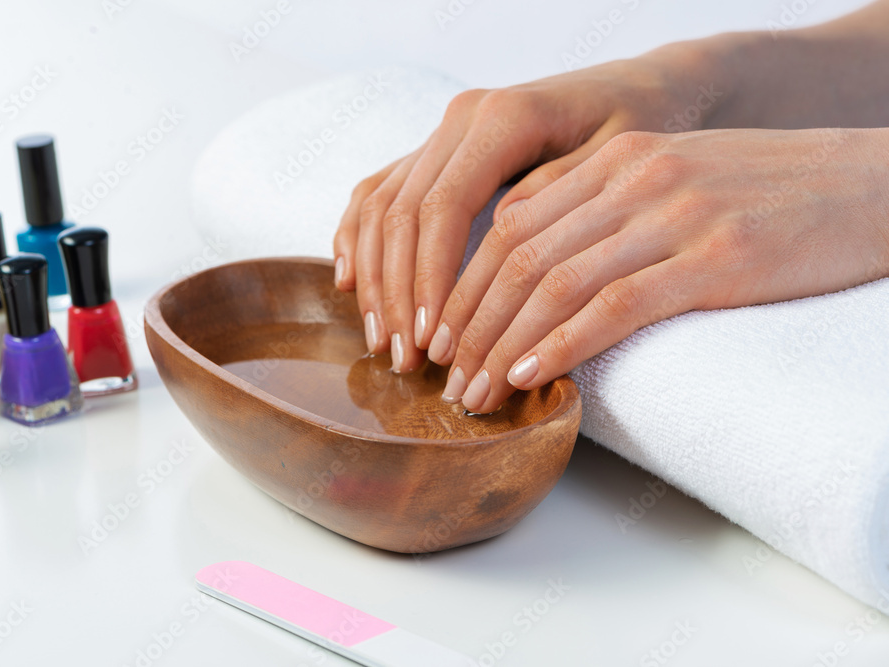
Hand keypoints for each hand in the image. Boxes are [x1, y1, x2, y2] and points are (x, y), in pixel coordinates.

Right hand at [332, 48, 719, 372]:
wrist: (639, 88)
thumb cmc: (640, 127)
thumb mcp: (619, 161)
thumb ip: (561, 198)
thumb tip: (503, 246)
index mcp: (502, 118)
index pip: (443, 206)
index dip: (429, 278)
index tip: (431, 341)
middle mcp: (460, 120)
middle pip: (402, 212)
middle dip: (397, 293)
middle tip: (406, 361)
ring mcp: (442, 133)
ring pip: (380, 206)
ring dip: (375, 280)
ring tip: (382, 344)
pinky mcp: (436, 151)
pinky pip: (378, 192)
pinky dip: (357, 238)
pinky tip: (351, 284)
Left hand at [438, 128, 888, 413]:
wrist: (876, 184)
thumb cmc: (775, 193)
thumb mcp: (679, 181)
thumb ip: (606, 208)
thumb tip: (535, 262)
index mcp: (619, 159)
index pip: (511, 222)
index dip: (465, 283)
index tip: (441, 333)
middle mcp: (636, 178)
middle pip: (518, 255)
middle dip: (470, 323)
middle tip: (444, 376)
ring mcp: (675, 214)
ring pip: (555, 283)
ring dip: (502, 345)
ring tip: (474, 392)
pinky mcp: (717, 257)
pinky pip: (615, 305)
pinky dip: (562, 343)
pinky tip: (531, 375)